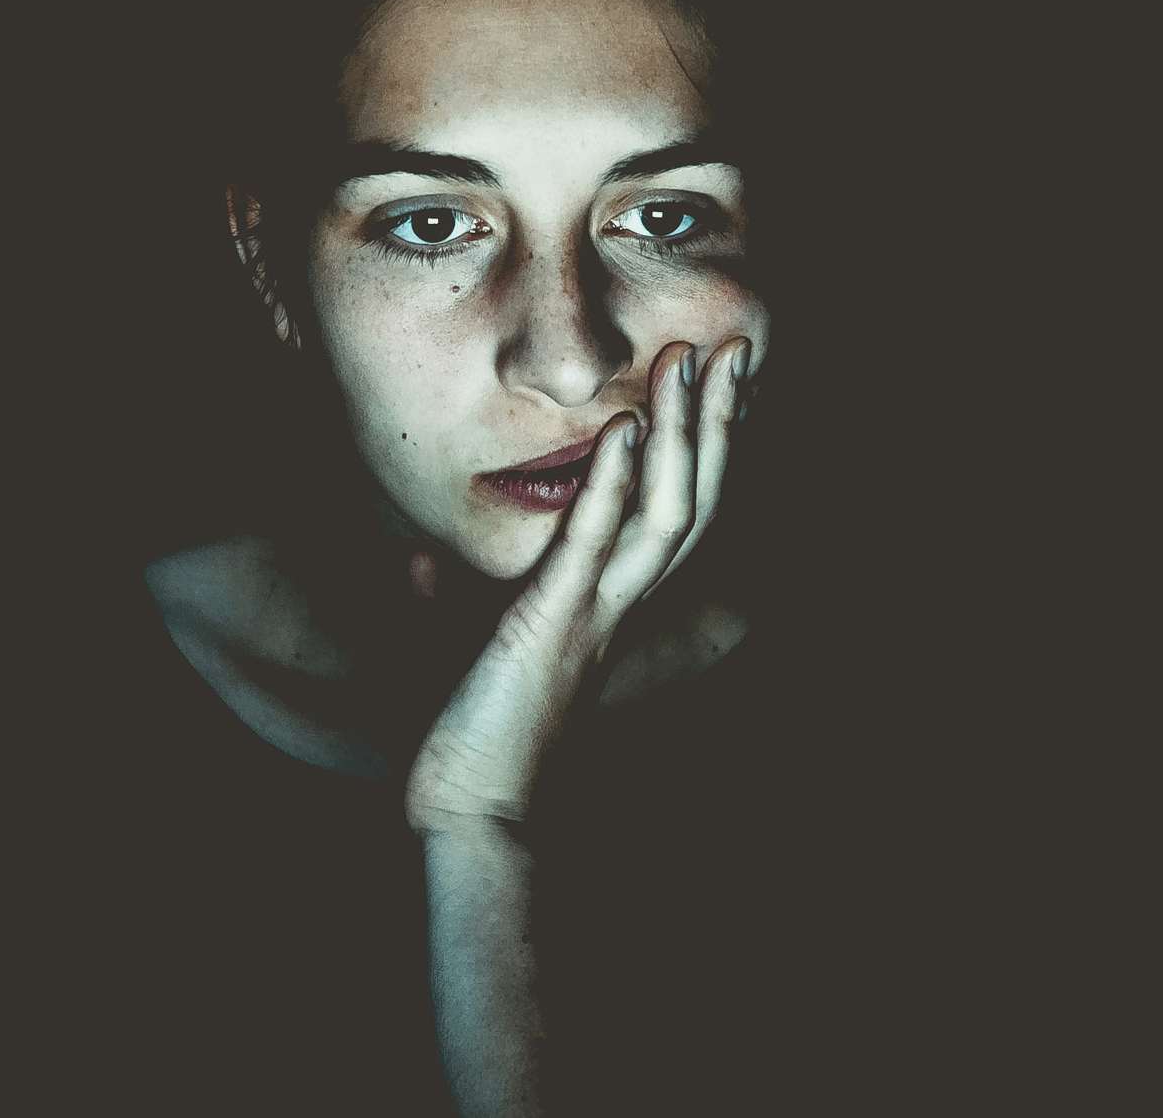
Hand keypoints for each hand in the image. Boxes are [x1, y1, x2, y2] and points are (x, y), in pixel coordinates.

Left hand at [405, 337, 750, 832]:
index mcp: (605, 607)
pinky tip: (624, 429)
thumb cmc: (468, 743)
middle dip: (716, 423)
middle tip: (739, 351)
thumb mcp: (456, 655)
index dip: (697, 452)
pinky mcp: (552, 623)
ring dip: (682, 434)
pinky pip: (592, 544)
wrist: (470, 813)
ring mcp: (593, 612)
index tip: (711, 386)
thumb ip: (450, 603)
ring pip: (663, 511)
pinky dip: (609, 484)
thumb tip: (423, 564)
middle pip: (690, 499)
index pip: (667, 514)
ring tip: (694, 364)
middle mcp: (617, 605)